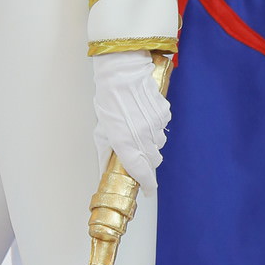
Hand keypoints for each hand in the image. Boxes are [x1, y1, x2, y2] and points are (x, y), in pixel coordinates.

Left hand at [92, 51, 170, 194]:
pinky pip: (163, 127)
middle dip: (146, 162)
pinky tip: (145, 117)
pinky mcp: (164, 113)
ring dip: (150, 143)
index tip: (149, 191)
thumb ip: (105, 154)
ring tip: (138, 129)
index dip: (147, 185)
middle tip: (136, 152)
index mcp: (125, 142)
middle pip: (152, 161)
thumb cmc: (109, 99)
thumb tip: (105, 171)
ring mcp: (155, 124)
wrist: (122, 73)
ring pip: (158, 144)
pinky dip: (155, 127)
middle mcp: (143, 136)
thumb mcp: (101, 129)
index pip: (141, 171)